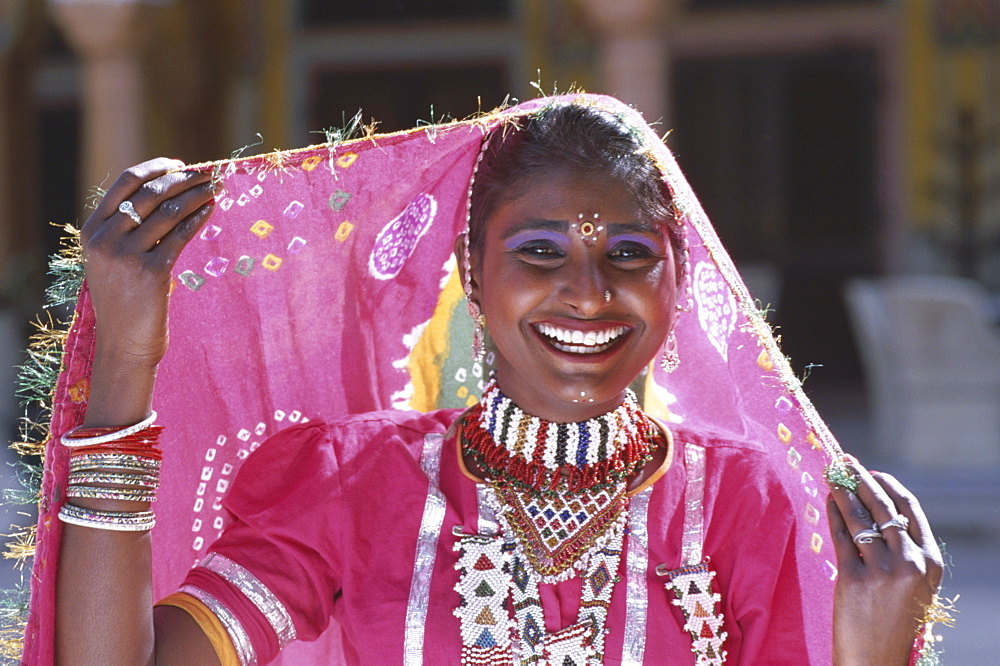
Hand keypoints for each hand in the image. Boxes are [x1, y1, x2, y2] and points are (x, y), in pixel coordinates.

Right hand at [81, 158, 214, 366]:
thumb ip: (126, 228)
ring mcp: (127, 255)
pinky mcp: (151, 272)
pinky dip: (197, 218)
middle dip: (182, 179)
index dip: (156, 169)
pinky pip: (180, 236)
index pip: (125, 183)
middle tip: (207, 173)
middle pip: (150, 193)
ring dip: (196, 195)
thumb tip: (164, 191)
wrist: (123, 343)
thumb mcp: (112, 259)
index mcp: (92, 230)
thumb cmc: (124, 299)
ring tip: (215, 187)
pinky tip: (210, 210)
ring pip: (168, 211)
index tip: (180, 165)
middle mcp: (105, 239)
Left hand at [828, 461, 943, 664]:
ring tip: (832, 475)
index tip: (872, 471)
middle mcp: (910, 562)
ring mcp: (882, 569)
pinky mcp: (853, 577)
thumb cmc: (891, 622)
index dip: (889, 486)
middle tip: (846, 462)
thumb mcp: (912, 585)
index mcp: (930, 562)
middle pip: (884, 507)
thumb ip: (903, 552)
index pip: (910, 510)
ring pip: (861, 517)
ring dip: (844, 490)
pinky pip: (841, 535)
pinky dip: (833, 513)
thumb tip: (877, 510)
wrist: (876, 660)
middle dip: (862, 480)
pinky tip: (828, 501)